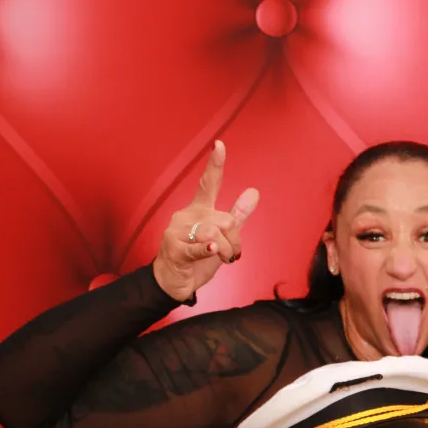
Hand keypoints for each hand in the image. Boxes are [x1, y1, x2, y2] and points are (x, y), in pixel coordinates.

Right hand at [151, 140, 259, 301]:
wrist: (173, 282)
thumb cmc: (196, 257)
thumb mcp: (222, 235)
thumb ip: (237, 214)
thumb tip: (254, 191)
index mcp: (199, 210)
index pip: (208, 184)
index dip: (215, 165)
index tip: (220, 145)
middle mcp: (187, 216)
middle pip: (224, 218)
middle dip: (234, 239)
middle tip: (229, 254)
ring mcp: (178, 231)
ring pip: (214, 232)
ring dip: (224, 250)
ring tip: (219, 257)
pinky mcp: (174, 249)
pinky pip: (197, 246)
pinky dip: (206, 248)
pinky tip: (211, 248)